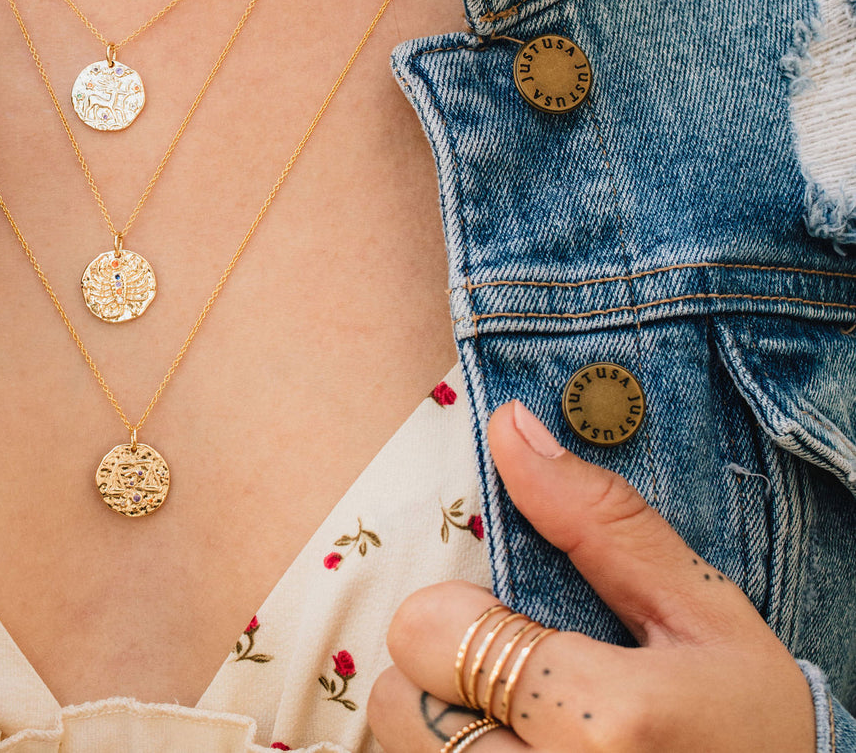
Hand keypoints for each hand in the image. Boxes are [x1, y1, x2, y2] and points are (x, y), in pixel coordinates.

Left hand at [367, 400, 815, 751]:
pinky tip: (519, 746)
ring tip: (517, 720)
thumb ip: (599, 521)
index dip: (458, 613)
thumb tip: (511, 426)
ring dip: (443, 725)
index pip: (429, 633)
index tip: (510, 620)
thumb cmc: (748, 719)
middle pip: (398, 702)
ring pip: (403, 746)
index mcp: (603, 719)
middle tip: (512, 675)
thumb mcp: (700, 613)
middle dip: (441, 673)